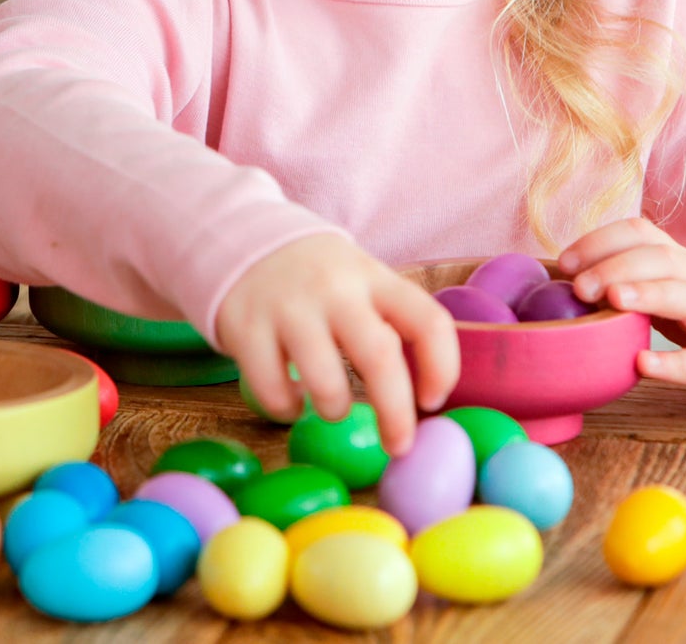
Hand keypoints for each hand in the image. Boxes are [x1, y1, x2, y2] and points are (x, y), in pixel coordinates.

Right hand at [214, 234, 459, 453]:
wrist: (242, 239)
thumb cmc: (318, 278)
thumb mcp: (360, 280)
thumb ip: (389, 321)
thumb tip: (423, 394)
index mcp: (373, 277)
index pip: (427, 321)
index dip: (442, 368)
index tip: (432, 400)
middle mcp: (334, 289)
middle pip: (379, 357)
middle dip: (395, 414)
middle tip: (398, 446)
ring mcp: (288, 307)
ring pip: (325, 383)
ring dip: (335, 409)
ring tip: (331, 406)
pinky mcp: (246, 328)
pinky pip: (274, 391)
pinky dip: (286, 409)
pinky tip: (290, 397)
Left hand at [560, 218, 685, 399]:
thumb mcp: (676, 283)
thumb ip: (632, 277)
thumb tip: (567, 281)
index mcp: (681, 260)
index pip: (640, 233)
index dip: (600, 241)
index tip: (564, 261)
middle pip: (660, 259)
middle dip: (615, 265)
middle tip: (578, 287)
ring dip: (647, 294)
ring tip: (611, 300)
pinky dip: (676, 363)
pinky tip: (643, 365)